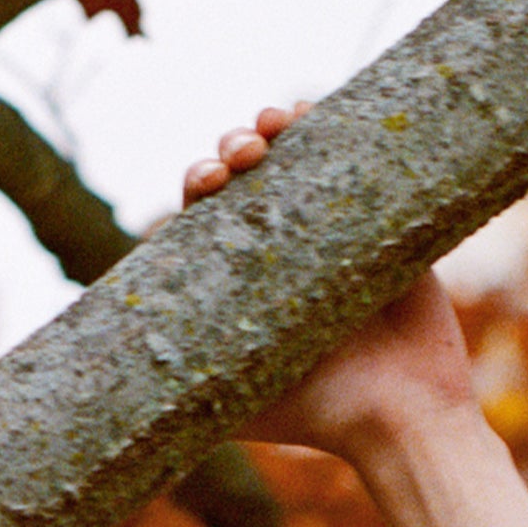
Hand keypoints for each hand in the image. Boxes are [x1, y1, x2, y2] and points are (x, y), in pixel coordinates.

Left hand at [178, 109, 479, 469]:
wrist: (403, 414)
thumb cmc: (321, 416)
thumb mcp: (241, 402)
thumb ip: (189, 389)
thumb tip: (124, 388)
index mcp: (246, 280)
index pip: (207, 217)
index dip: (200, 186)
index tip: (208, 183)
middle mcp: (286, 247)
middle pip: (243, 178)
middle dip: (231, 150)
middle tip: (241, 157)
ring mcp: (335, 225)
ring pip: (292, 154)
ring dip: (270, 127)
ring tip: (270, 126)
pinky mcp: (383, 213)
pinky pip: (353, 152)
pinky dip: (326, 121)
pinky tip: (308, 110)